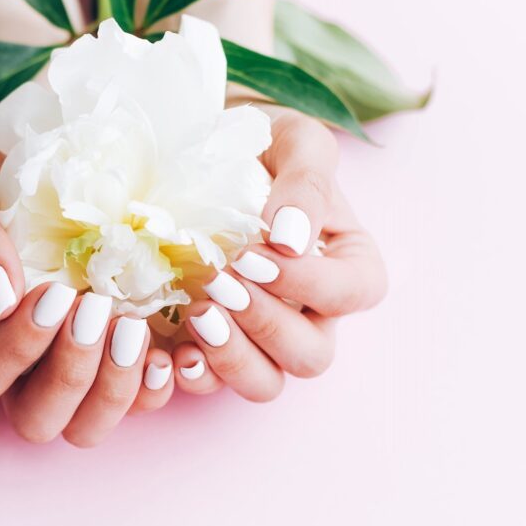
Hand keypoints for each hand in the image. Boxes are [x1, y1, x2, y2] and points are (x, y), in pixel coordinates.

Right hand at [0, 141, 173, 445]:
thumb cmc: (5, 168)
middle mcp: (20, 368)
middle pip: (35, 420)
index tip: (54, 292)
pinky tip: (168, 346)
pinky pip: (142, 404)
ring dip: (114, 389)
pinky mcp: (126, 363)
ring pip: (87, 428)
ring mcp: (77, 371)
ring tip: (133, 327)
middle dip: (69, 374)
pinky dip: (156, 385)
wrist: (71, 153)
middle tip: (97, 311)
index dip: (14, 349)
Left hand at [169, 107, 387, 400]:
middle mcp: (311, 313)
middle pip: (311, 355)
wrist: (196, 151)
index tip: (259, 254)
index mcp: (347, 265)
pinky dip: (193, 374)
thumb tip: (293, 239)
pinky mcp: (211, 347)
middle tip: (221, 284)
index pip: (354, 294)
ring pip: (266, 383)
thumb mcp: (294, 141)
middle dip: (267, 325)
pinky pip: (212, 384)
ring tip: (199, 315)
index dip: (311, 284)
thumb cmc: (258, 143)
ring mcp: (260, 337)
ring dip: (233, 359)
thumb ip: (307, 182)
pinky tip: (172, 351)